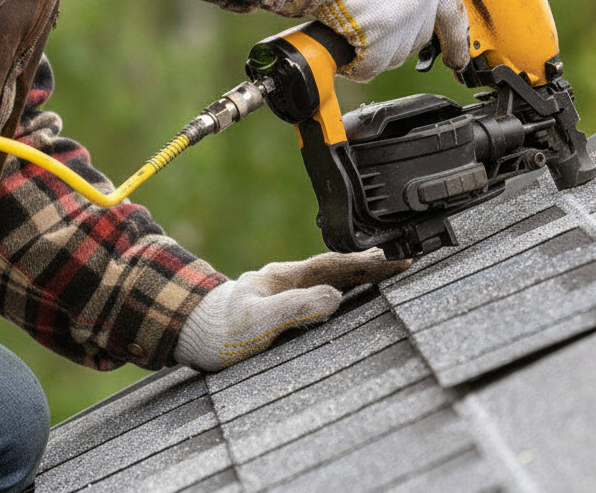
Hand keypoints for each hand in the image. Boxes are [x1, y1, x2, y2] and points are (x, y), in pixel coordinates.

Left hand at [174, 248, 410, 370]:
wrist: (189, 336)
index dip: (368, 264)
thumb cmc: (218, 333)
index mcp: (284, 276)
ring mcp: (284, 290)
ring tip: (389, 271)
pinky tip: (353, 293)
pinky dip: (344, 289)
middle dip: (372, 264)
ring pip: (331, 278)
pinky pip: (322, 291)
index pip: (336, 265)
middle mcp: (287, 279)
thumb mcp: (257, 322)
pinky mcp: (282, 306)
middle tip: (406, 259)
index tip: (397, 260)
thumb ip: (295, 308)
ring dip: (361, 275)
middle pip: (339, 267)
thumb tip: (334, 298)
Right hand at [311, 0, 469, 81]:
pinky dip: (357, 65)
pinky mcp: (382, 38)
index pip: (453, 12)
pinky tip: (345, 51)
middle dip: (395, 41)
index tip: (458, 59)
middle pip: (419, 38)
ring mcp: (406, 18)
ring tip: (349, 27)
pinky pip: (373, 66)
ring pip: (396, 54)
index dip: (456, 39)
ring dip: (373, 51)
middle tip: (371, 32)